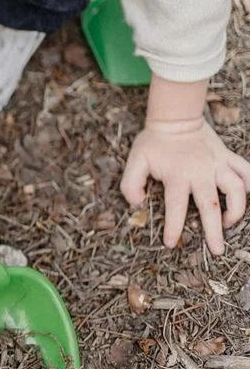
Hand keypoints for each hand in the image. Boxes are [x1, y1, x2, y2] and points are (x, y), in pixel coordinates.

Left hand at [121, 118, 249, 254]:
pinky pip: (247, 171)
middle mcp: (201, 173)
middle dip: (214, 230)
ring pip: (237, 190)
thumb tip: (137, 203)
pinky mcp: (228, 158)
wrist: (176, 118)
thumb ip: (131, 184)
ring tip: (229, 223)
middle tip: (217, 250)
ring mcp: (218, 165)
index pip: (176, 207)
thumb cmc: (153, 142)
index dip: (174, 227)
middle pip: (211, 206)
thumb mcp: (135, 161)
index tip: (171, 243)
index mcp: (177, 176)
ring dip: (237, 209)